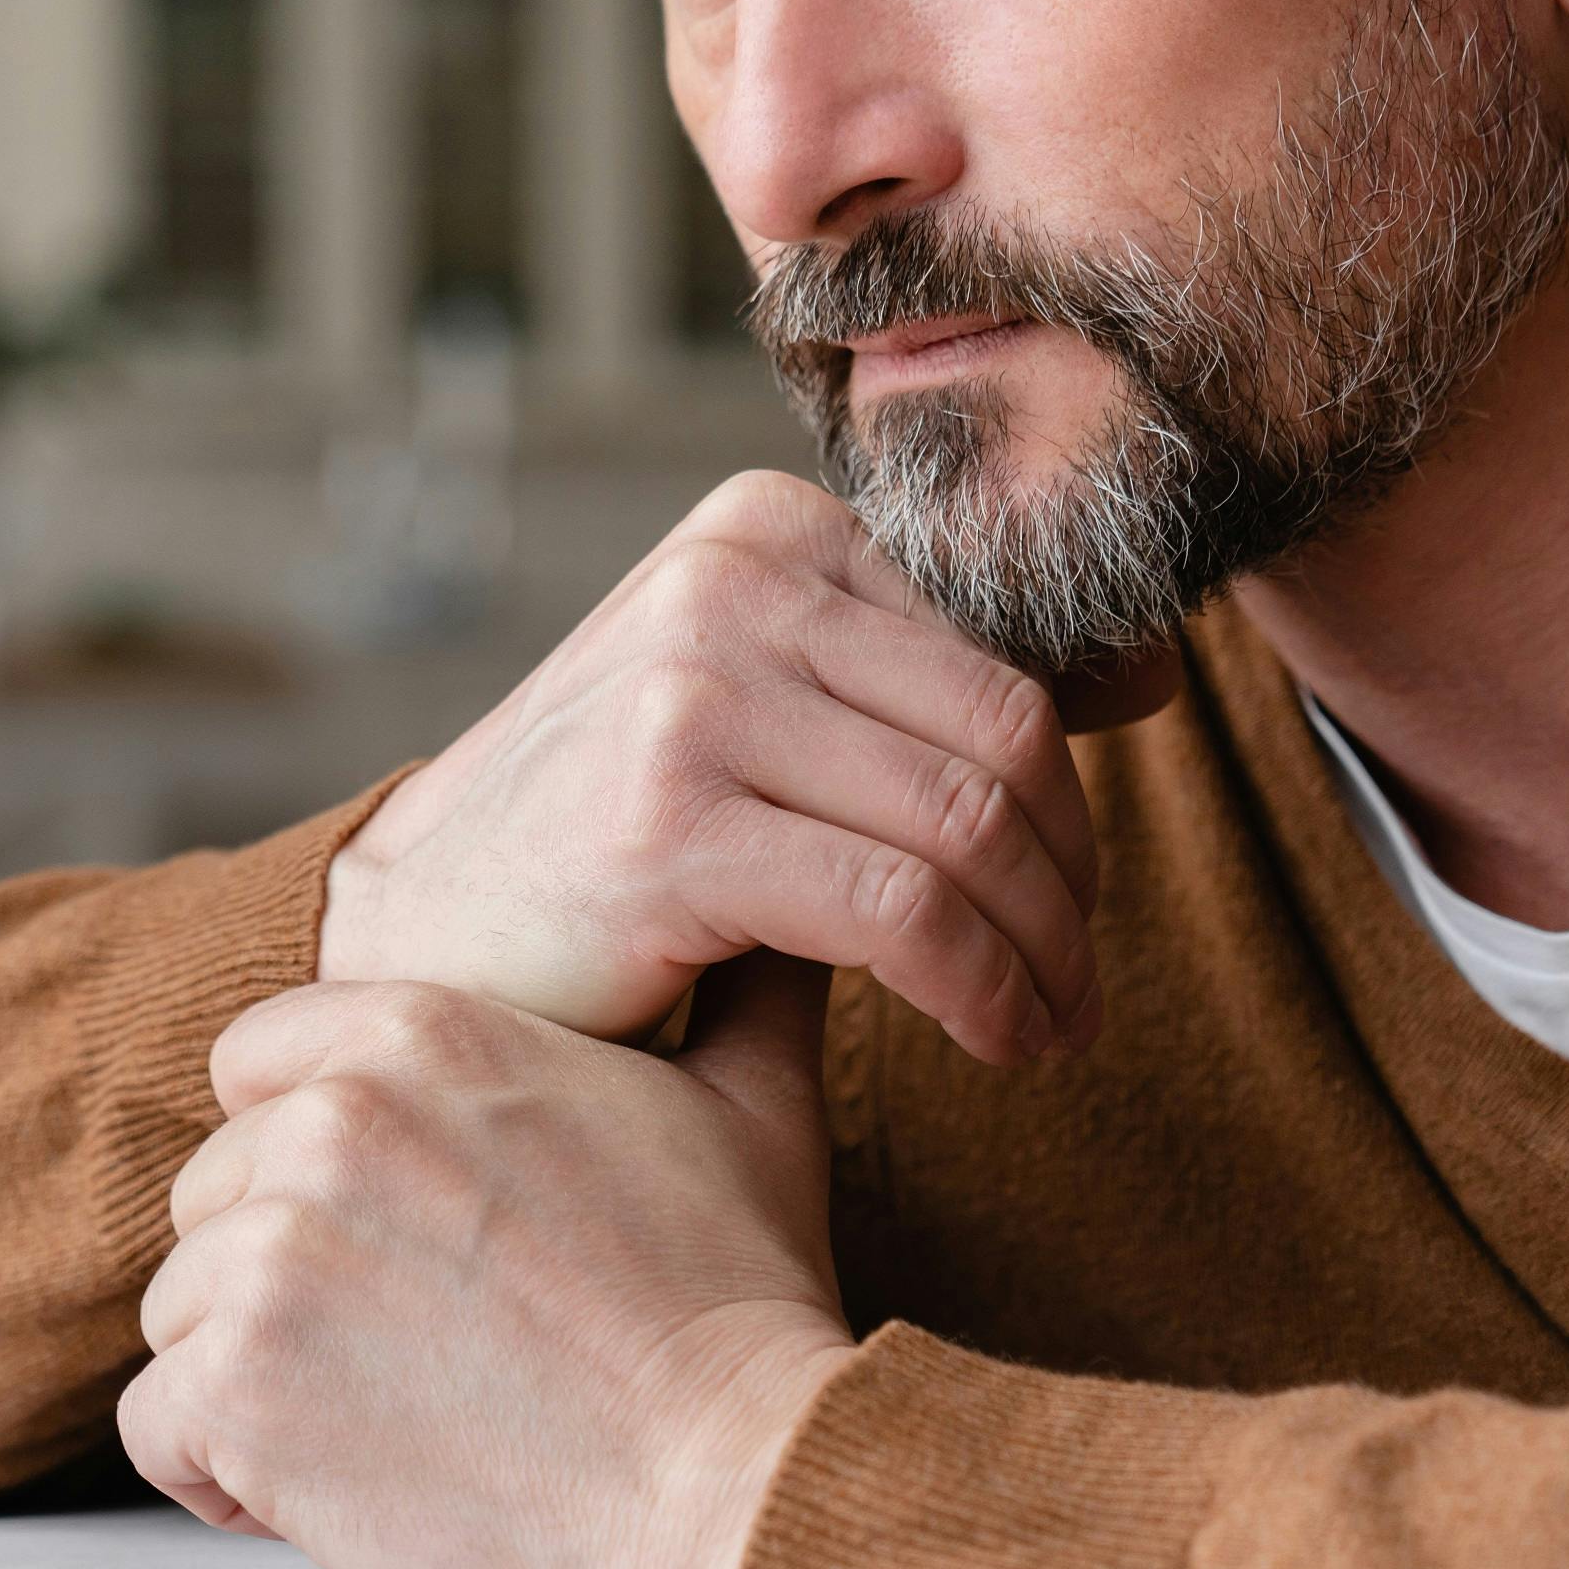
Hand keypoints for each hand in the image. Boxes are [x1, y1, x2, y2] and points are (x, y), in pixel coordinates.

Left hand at [120, 957, 854, 1568]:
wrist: (739, 1487)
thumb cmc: (741, 1310)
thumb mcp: (753, 1108)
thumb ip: (735, 993)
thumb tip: (772, 927)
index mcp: (422, 1031)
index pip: (252, 1062)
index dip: (299, 1151)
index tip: (379, 1227)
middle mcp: (326, 1123)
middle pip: (212, 1194)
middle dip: (287, 1274)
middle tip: (412, 1344)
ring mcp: (272, 1254)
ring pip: (181, 1311)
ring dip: (259, 1375)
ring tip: (390, 1416)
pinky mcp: (240, 1387)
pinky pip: (155, 1427)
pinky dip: (223, 1472)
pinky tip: (330, 1486)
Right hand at [321, 469, 1175, 1063]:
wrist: (418, 928)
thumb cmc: (614, 830)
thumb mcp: (771, 714)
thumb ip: (928, 684)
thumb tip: (1150, 674)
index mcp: (764, 528)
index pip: (1001, 651)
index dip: (1068, 790)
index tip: (1070, 898)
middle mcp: (729, 581)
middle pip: (1006, 735)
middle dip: (1071, 880)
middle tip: (1079, 987)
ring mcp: (692, 694)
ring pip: (970, 827)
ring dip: (1044, 953)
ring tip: (1049, 1028)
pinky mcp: (671, 824)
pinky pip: (905, 915)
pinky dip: (984, 992)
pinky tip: (995, 1041)